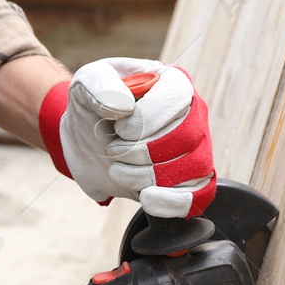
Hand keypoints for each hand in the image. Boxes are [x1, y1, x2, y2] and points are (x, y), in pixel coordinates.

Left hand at [38, 57, 215, 217]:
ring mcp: (195, 147)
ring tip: (118, 171)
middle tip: (112, 150)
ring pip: (194, 168)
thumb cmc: (91, 105)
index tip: (118, 128)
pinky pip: (199, 195)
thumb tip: (124, 107)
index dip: (147, 118)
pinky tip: (145, 198)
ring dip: (148, 177)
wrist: (86, 142)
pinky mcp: (189, 179)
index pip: (179, 97)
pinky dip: (171, 202)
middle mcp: (193, 113)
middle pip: (186, 137)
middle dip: (142, 151)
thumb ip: (98, 85)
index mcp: (172, 82)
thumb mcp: (84, 84)